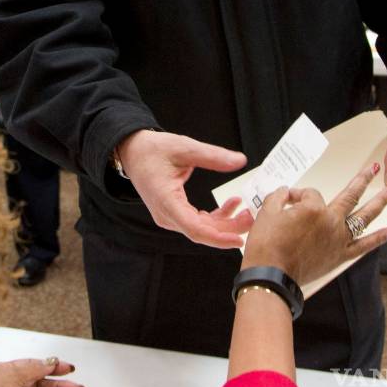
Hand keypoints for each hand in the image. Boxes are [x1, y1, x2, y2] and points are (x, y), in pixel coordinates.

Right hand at [116, 129, 251, 247]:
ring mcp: (169, 216)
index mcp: (167, 201)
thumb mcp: (184, 147)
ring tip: (246, 210)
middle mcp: (167, 215)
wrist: (132, 151)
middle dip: (230, 228)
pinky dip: (216, 217)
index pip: (195, 229)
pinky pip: (198, 222)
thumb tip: (240, 161)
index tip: (239, 239)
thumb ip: (213, 156)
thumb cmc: (153, 149)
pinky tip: (231, 204)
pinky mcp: (174, 213)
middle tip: (253, 217)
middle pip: (202, 232)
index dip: (219, 238)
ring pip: (202, 229)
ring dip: (225, 223)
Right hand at [241, 162, 386, 286]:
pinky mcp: (340, 255)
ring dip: (381, 201)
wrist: (271, 274)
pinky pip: (365, 245)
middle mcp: (331, 220)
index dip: (297, 194)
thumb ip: (278, 197)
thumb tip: (285, 192)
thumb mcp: (267, 212)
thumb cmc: (267, 244)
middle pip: (350, 195)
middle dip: (362, 179)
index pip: (309, 193)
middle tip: (372, 168)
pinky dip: (380, 237)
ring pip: (365, 216)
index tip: (287, 200)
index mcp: (313, 208)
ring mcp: (339, 238)